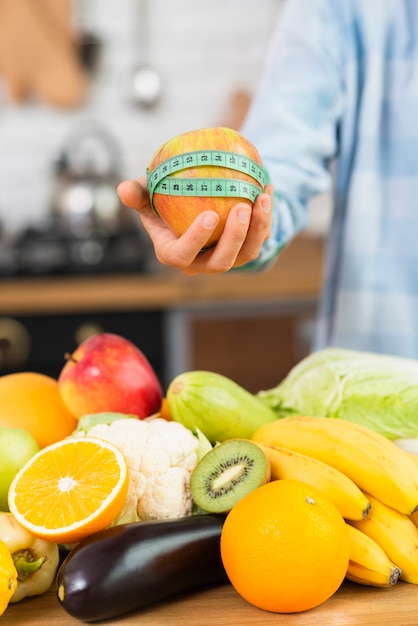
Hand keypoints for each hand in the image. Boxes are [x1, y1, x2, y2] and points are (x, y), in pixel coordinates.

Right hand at [117, 177, 272, 275]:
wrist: (197, 206)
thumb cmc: (167, 201)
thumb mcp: (149, 196)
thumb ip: (137, 194)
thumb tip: (123, 189)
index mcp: (174, 253)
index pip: (182, 255)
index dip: (196, 240)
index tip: (209, 215)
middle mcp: (201, 263)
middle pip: (220, 262)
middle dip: (234, 238)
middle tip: (242, 208)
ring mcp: (226, 260)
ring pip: (246, 254)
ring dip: (257, 229)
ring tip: (262, 198)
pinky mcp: (245, 251)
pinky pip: (259, 239)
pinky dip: (266, 218)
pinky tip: (267, 190)